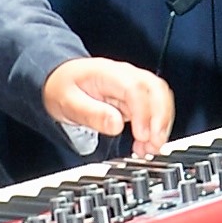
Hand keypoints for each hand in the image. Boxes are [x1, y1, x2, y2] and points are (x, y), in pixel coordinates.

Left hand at [43, 58, 173, 158]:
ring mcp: (134, 85)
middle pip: (157, 90)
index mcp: (108, 73)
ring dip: (161, 124)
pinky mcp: (136, 97)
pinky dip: (156, 126)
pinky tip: (147, 143)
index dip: (144, 112)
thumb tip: (116, 126)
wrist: (59, 79)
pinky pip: (155, 108)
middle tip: (154, 145)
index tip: (142, 135)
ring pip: (160, 99)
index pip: (136, 88)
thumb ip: (91, 114)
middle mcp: (126, 76)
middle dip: (161, 119)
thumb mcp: (68, 103)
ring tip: (150, 148)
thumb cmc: (63, 87)